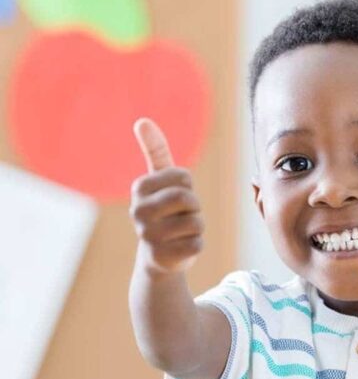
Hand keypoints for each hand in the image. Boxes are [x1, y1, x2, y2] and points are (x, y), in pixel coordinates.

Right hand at [129, 118, 203, 272]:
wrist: (158, 254)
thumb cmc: (164, 210)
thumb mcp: (160, 180)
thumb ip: (155, 150)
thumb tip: (142, 121)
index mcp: (139, 188)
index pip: (183, 177)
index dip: (187, 186)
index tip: (174, 196)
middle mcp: (138, 212)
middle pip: (188, 198)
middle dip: (193, 206)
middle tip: (180, 214)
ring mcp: (149, 236)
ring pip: (196, 222)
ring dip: (196, 226)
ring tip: (179, 231)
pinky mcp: (164, 257)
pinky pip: (198, 243)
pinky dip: (196, 244)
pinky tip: (180, 248)